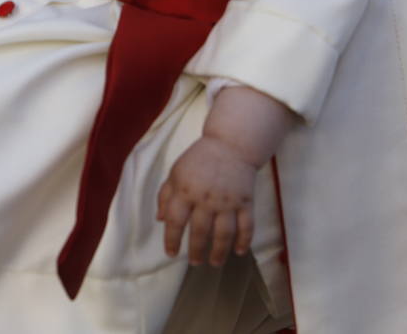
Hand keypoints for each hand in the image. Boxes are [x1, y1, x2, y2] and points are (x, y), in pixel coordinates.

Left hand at [157, 135, 257, 266]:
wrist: (231, 144)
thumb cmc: (199, 159)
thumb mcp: (176, 172)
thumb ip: (165, 195)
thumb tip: (160, 220)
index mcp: (185, 190)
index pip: (175, 220)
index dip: (171, 239)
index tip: (171, 254)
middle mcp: (206, 198)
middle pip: (200, 232)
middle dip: (196, 251)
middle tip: (194, 262)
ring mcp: (227, 201)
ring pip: (224, 234)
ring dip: (219, 251)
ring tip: (214, 263)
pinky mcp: (246, 201)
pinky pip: (246, 226)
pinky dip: (244, 241)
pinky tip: (239, 251)